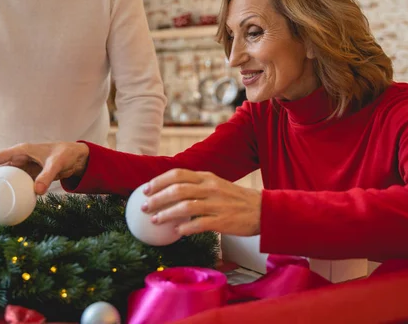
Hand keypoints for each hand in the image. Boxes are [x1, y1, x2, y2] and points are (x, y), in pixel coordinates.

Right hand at [0, 142, 89, 193]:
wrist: (78, 158)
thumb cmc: (66, 154)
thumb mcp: (56, 164)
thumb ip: (46, 176)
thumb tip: (37, 192)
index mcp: (21, 151)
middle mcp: (21, 159)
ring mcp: (26, 168)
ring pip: (8, 178)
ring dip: (2, 188)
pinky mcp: (32, 176)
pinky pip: (20, 185)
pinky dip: (15, 193)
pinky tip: (14, 204)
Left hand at [141, 169, 261, 236]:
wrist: (263, 210)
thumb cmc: (236, 200)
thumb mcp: (217, 186)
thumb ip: (197, 187)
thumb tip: (171, 194)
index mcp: (207, 177)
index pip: (178, 174)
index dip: (159, 181)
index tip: (145, 189)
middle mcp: (211, 187)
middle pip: (178, 189)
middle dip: (157, 198)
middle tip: (144, 206)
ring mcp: (217, 204)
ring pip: (185, 206)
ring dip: (166, 214)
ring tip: (154, 220)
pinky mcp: (223, 221)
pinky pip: (199, 224)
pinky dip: (185, 228)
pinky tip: (176, 232)